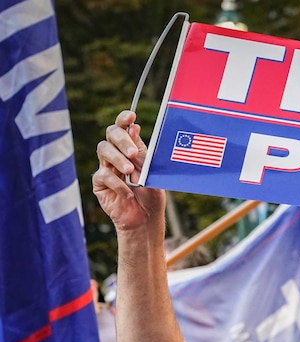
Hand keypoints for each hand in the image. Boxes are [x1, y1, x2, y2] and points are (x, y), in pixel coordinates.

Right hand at [92, 110, 165, 231]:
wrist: (146, 220)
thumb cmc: (152, 196)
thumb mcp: (153, 174)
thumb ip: (143, 154)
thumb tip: (135, 129)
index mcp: (132, 149)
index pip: (123, 128)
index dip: (124, 119)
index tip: (131, 116)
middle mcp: (117, 155)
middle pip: (110, 135)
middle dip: (122, 140)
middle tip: (133, 154)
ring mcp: (107, 168)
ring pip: (103, 150)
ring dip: (118, 159)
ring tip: (130, 172)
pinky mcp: (99, 183)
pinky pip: (103, 175)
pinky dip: (117, 183)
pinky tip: (129, 192)